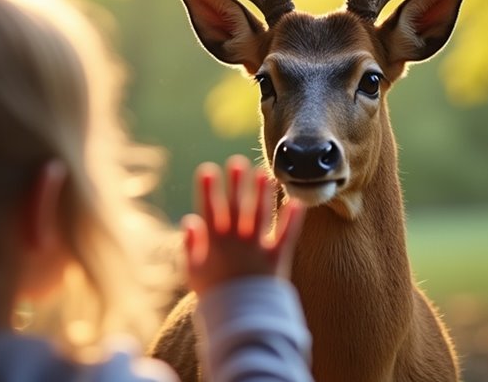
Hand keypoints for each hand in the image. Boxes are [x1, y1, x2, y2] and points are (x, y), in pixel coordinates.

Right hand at [182, 155, 304, 296]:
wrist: (238, 323)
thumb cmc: (214, 296)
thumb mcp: (194, 272)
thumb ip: (191, 246)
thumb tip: (190, 219)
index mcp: (214, 243)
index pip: (209, 210)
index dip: (208, 190)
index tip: (208, 170)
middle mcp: (235, 241)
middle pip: (236, 206)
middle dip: (236, 184)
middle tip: (238, 162)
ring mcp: (256, 248)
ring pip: (259, 215)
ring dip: (262, 193)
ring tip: (265, 172)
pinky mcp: (276, 259)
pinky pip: (286, 235)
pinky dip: (292, 219)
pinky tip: (297, 202)